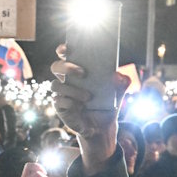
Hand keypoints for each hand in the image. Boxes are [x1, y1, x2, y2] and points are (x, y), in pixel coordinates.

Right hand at [50, 44, 126, 172]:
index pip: (65, 56)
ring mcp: (61, 94)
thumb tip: (119, 76)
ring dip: (72, 90)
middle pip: (55, 67)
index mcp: (78, 72)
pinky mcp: (60, 107)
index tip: (67, 48)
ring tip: (88, 97)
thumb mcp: (118, 92)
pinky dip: (70, 102)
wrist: (103, 127)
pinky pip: (58, 101)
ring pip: (55, 85)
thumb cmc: (106, 105)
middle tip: (83, 72)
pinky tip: (80, 106)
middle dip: (67, 67)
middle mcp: (67, 80)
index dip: (63, 49)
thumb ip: (121, 82)